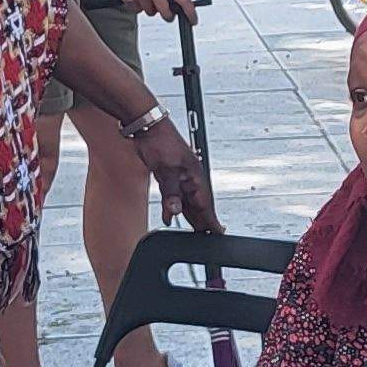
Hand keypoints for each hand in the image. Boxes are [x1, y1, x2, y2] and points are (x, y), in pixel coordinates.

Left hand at [129, 113, 218, 231]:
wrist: (146, 126)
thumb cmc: (160, 141)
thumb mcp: (166, 169)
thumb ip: (172, 192)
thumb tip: (175, 211)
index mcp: (195, 177)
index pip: (206, 205)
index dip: (212, 221)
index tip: (219, 234)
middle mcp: (190, 179)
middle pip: (199, 207)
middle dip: (203, 223)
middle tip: (208, 240)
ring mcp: (180, 178)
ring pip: (187, 203)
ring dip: (189, 217)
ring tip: (194, 234)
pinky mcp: (169, 176)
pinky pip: (174, 197)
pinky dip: (173, 209)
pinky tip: (170, 217)